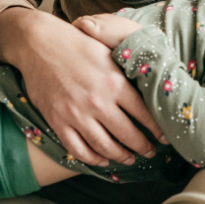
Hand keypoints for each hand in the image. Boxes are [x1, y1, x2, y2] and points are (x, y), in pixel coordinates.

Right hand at [0, 8, 166, 166]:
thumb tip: (149, 88)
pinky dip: (92, 159)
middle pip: (127, 134)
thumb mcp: (109, 52)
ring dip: (120, 156)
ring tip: (130, 159)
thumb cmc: (78, 45)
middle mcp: (98, 101)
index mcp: (115, 83)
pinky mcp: (57, 121)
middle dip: (143, 147)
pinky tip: (102, 160)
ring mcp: (76, 113)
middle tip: (150, 152)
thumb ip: (127, 73)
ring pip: (104, 146)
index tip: (165, 138)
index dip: (157, 129)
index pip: (144, 114)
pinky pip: (77, 149)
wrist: (40, 44)